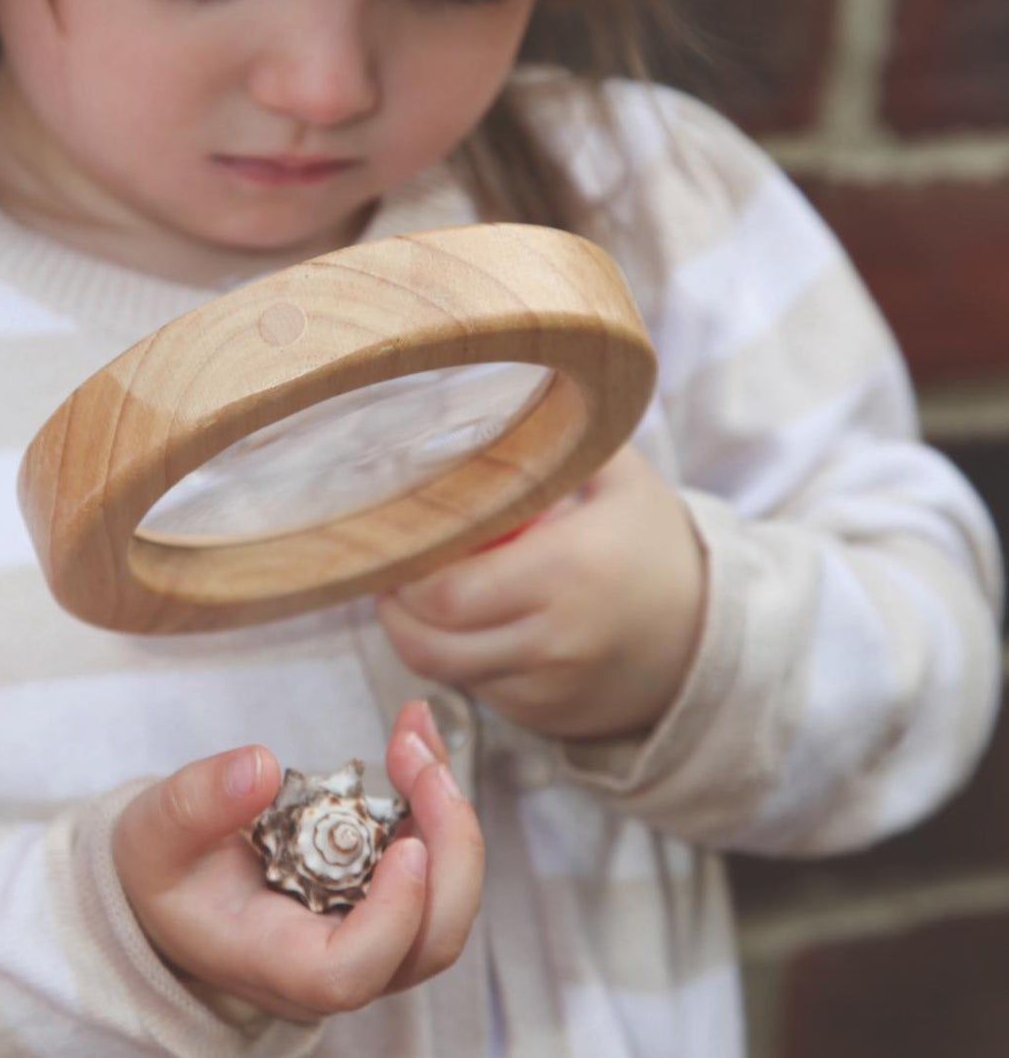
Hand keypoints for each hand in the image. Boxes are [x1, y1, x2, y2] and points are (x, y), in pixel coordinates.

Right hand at [112, 702, 482, 1021]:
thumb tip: (261, 766)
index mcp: (275, 960)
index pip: (351, 972)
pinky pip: (435, 861)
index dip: (394, 918)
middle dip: (450, 846)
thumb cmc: (166, 870)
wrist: (179, 885)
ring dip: (449, 814)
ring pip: (445, 901)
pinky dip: (434, 798)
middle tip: (421, 758)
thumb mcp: (156, 832)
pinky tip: (412, 736)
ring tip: (415, 733)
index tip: (406, 845)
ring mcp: (370, 933)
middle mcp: (336, 961)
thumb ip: (198, 802)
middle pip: (428, 940)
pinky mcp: (384, 895)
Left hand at [377, 447, 707, 740]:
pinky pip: (478, 692)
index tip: (396, 540)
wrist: (714, 637)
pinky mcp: (547, 719)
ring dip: (418, 636)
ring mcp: (550, 689)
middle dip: (394, 608)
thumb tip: (500, 384)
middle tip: (390, 571)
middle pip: (429, 643)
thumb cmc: (654, 544)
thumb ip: (563, 435)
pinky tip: (461, 626)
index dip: (403, 573)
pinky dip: (456, 661)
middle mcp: (555, 639)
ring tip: (413, 595)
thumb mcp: (622, 478)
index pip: (445, 592)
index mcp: (566, 570)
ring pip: (446, 672)